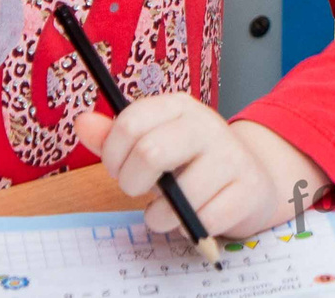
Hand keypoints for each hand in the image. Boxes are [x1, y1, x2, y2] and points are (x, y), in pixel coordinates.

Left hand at [75, 97, 326, 243]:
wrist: (252, 177)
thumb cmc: (191, 161)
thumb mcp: (153, 141)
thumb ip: (114, 136)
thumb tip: (82, 122)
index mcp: (179, 106)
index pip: (131, 122)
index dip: (113, 153)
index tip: (117, 168)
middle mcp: (206, 125)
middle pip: (151, 152)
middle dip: (132, 183)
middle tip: (138, 189)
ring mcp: (230, 156)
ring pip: (178, 196)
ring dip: (160, 215)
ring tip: (165, 210)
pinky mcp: (248, 189)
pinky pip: (204, 219)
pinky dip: (189, 228)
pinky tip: (193, 217)